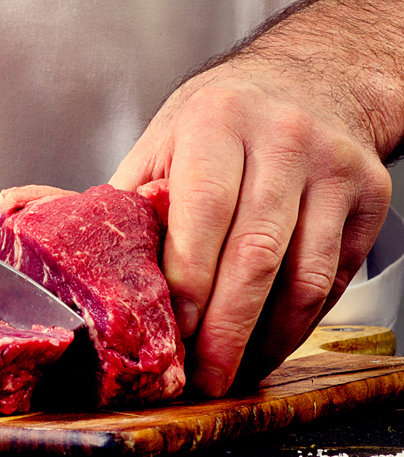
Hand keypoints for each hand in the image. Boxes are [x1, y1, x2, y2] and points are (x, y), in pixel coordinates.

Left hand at [110, 60, 391, 396]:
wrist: (310, 80)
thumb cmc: (222, 117)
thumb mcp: (165, 139)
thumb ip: (135, 199)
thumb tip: (86, 263)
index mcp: (216, 121)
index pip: (203, 212)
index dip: (189, 281)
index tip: (174, 332)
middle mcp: (282, 139)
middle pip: (255, 255)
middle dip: (226, 329)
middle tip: (203, 376)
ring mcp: (333, 168)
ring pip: (305, 276)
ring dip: (267, 338)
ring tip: (235, 371)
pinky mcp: (369, 195)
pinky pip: (334, 277)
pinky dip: (300, 322)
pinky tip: (269, 342)